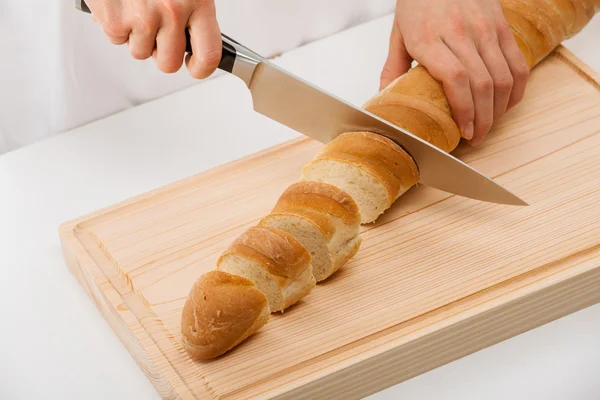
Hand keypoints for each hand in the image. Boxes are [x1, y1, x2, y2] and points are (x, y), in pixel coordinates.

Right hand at [86, 0, 220, 78]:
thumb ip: (192, 12)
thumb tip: (194, 42)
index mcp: (197, 1)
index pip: (209, 54)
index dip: (200, 68)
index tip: (194, 66)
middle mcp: (171, 11)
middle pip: (168, 62)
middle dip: (160, 52)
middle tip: (156, 32)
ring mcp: (141, 17)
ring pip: (140, 52)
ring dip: (136, 36)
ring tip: (135, 7)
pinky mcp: (113, 20)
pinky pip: (116, 39)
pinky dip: (114, 25)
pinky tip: (119, 3)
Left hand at [381, 0, 529, 145]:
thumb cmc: (418, 1)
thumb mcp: (398, 34)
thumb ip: (392, 69)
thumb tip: (386, 101)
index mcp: (429, 38)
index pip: (455, 79)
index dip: (464, 110)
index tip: (463, 130)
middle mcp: (460, 32)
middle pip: (482, 84)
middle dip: (483, 119)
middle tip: (477, 137)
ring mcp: (484, 28)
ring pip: (503, 76)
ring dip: (500, 108)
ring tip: (490, 125)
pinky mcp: (501, 24)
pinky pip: (517, 62)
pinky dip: (516, 88)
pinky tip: (506, 103)